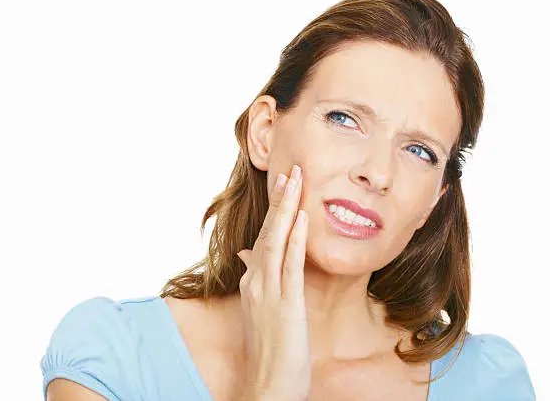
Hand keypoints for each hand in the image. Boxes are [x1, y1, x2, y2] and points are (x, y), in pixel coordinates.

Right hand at [236, 164, 310, 400]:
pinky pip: (291, 266)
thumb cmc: (268, 351)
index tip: (283, 185)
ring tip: (295, 180)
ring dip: (286, 209)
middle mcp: (256, 282)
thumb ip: (254, 278)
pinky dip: (295, 239)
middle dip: (280, 200)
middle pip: (268, 232)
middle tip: (291, 170)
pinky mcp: (286, 305)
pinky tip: (302, 218)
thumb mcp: (259, 309)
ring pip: (276, 241)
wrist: (266, 386)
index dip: (274, 211)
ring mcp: (269, 292)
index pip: (263, 238)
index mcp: (253, 282)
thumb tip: (246, 253)